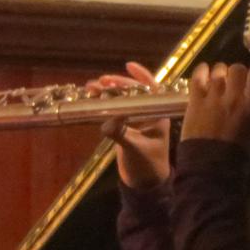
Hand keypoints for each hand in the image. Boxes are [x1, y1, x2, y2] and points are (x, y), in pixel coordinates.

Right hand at [92, 61, 172, 189]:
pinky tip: (92, 100)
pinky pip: (114, 111)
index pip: (152, 89)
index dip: (141, 75)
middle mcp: (147, 114)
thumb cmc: (148, 165)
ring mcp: (136, 121)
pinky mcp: (125, 128)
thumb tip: (105, 123)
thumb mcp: (134, 148)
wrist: (145, 184)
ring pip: (121, 100)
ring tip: (91, 88)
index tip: (128, 65)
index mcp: (157, 115)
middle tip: (100, 81)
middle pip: (132, 92)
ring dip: (107, 93)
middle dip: (116, 84)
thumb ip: (121, 134)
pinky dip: (104, 104)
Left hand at [180, 62, 249, 150]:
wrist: (213, 163)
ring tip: (219, 79)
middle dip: (238, 72)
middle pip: (237, 69)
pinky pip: (198, 77)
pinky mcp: (195, 100)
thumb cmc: (241, 150)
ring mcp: (213, 97)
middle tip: (236, 81)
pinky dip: (201, 71)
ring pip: (218, 70)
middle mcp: (233, 96)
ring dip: (220, 73)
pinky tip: (204, 72)